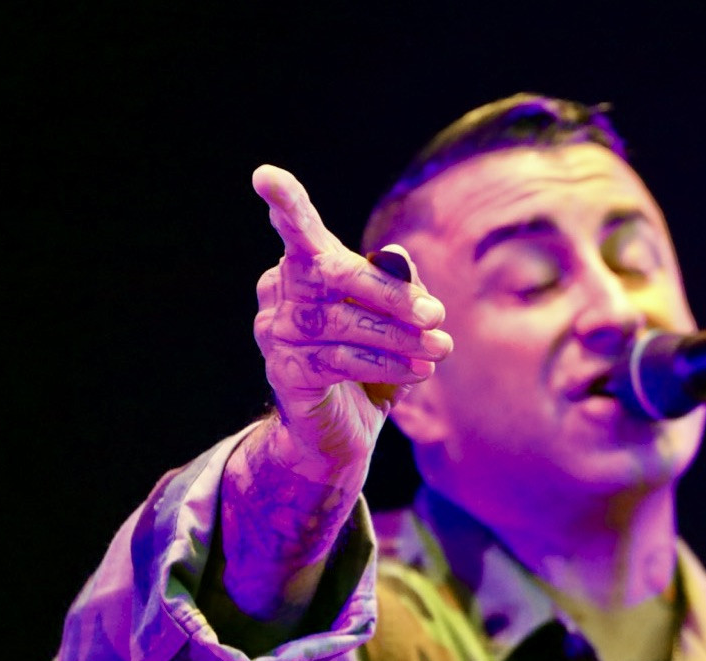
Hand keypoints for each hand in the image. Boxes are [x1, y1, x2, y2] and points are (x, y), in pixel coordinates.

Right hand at [251, 164, 451, 475]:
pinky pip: (341, 361)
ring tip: (440, 348)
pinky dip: (388, 365)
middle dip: (389, 292)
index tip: (265, 177)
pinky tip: (420, 371)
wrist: (335, 437)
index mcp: (302, 269)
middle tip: (435, 313)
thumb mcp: (388, 323)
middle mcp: (279, 294)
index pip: (297, 232)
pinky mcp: (285, 373)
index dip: (286, 204)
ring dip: (399, 337)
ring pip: (342, 322)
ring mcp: (275, 334)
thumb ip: (394, 286)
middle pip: (332, 274)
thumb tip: (398, 257)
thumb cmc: (365, 368)